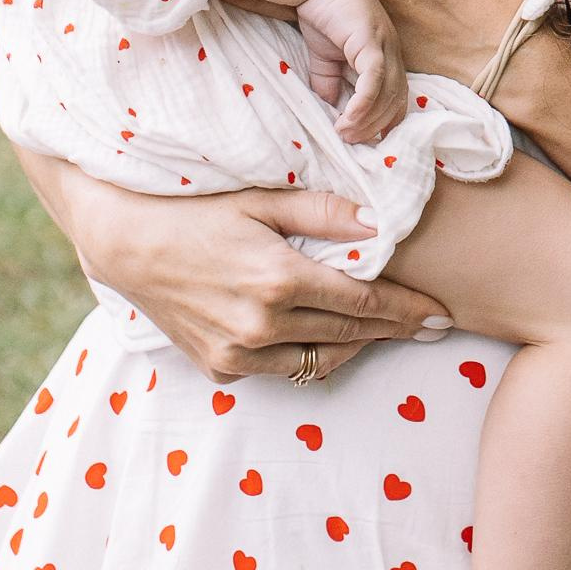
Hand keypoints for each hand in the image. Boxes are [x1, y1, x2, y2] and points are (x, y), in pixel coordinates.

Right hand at [20, 157, 449, 381]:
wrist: (128, 244)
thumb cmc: (196, 210)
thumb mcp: (261, 199)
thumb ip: (322, 214)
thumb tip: (378, 226)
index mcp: (278, 280)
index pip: (363, 302)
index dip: (407, 310)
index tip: (441, 314)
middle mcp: (261, 325)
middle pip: (349, 334)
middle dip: (395, 330)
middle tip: (434, 326)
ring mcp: (239, 354)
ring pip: (319, 361)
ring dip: (357, 346)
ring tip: (388, 331)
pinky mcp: (222, 369)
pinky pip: (283, 370)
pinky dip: (310, 356)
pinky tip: (328, 338)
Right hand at [296, 0, 406, 142]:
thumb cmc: (324, 13)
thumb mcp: (325, 58)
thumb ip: (330, 83)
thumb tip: (333, 111)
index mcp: (386, 57)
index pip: (397, 98)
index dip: (384, 123)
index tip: (364, 141)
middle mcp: (393, 53)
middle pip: (397, 102)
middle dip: (375, 128)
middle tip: (350, 142)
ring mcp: (386, 46)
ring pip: (388, 94)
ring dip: (367, 120)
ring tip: (343, 134)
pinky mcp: (372, 41)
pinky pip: (375, 79)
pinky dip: (364, 103)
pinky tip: (347, 118)